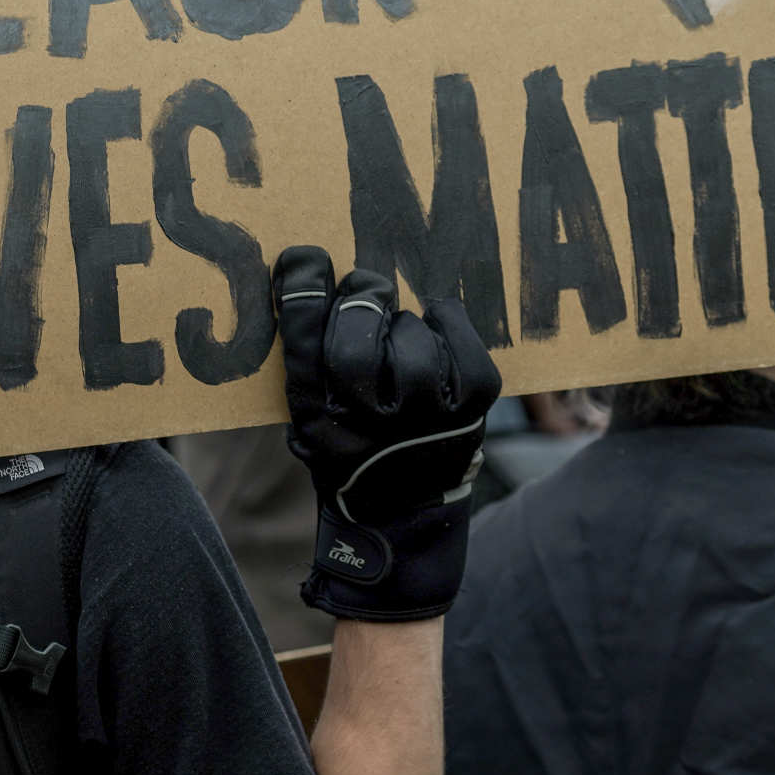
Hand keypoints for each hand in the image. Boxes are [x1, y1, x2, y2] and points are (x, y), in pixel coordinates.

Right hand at [274, 246, 501, 621]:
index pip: (304, 341)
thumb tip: (307, 269)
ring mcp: (426, 416)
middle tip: (362, 293)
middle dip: (359, 300)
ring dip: (399, 324)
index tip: (304, 256)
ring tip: (396, 341)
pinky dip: (442, 321)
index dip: (303, 290)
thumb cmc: (347, 453)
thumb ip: (303, 355)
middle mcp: (368, 422)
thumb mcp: (305, 418)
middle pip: (358, 328)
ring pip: (408, 330)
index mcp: (316, 421)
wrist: (401, 518)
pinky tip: (431, 332)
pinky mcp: (472, 405)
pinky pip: (455, 330)